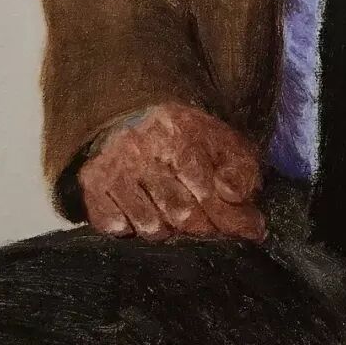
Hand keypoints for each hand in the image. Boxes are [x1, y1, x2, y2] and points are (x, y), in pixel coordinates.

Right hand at [78, 102, 266, 241]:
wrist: (133, 113)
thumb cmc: (186, 136)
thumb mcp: (222, 141)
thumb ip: (238, 168)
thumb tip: (234, 197)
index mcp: (181, 134)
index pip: (209, 192)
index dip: (233, 218)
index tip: (254, 231)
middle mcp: (144, 149)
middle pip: (181, 214)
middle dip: (205, 228)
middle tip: (216, 229)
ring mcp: (115, 167)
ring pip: (149, 226)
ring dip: (169, 231)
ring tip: (178, 218)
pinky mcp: (92, 183)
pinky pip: (114, 227)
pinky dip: (131, 230)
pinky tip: (143, 215)